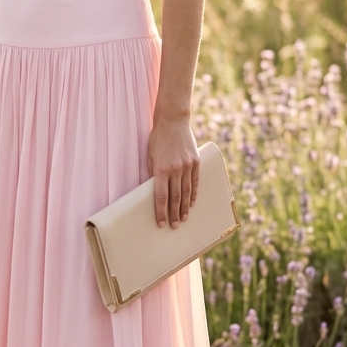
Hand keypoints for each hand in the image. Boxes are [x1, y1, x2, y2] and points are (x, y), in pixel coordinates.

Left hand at [147, 113, 199, 228]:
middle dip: (174, 213)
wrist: (173, 121)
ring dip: (185, 208)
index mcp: (161, 169)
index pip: (161, 196)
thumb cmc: (157, 139)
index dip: (161, 212)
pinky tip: (192, 204)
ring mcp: (187, 165)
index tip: (161, 223)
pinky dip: (194, 194)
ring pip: (186, 192)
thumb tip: (155, 192)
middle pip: (175, 197)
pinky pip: (195, 182)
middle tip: (174, 226)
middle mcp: (175, 169)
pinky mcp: (196, 161)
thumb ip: (153, 174)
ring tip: (184, 219)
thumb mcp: (150, 156)